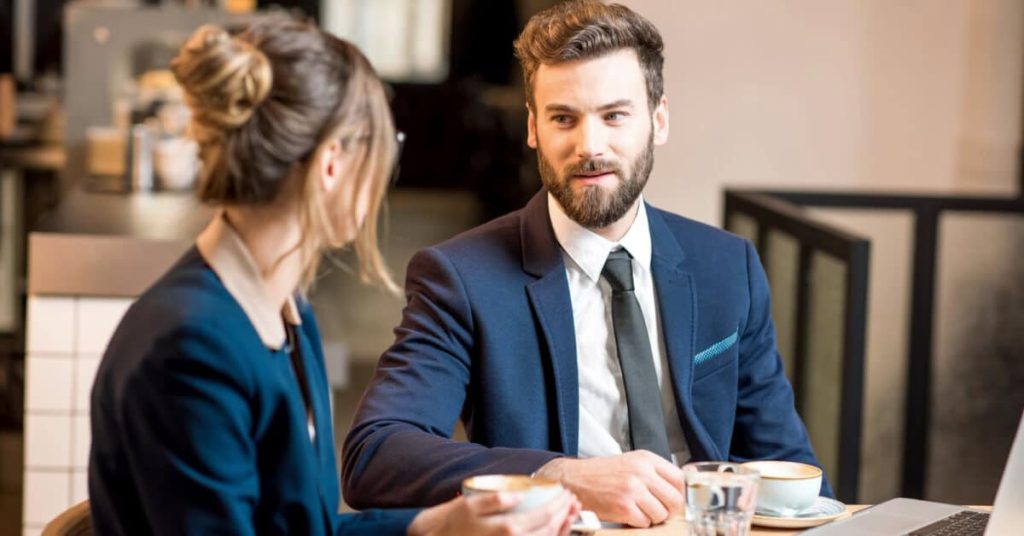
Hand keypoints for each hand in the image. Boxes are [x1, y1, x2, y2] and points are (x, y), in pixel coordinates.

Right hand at [407, 489, 579, 535]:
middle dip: (565, 514)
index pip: (544, 516)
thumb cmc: (451, 524)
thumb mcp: (469, 505)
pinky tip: (557, 528)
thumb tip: (520, 496)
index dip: (559, 504)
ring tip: (570, 512)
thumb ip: (496, 500)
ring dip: (563, 527)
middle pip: (550, 531)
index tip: (566, 492)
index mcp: (506, 530)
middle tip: (572, 499)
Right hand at [534, 450, 683, 526]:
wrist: (574, 480)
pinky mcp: (624, 507)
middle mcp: (641, 472)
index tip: (673, 500)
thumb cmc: (601, 473)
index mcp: (645, 459)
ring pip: (661, 514)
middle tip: (659, 510)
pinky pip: (645, 523)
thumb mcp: (631, 462)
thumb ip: (653, 472)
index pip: (679, 479)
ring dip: (652, 518)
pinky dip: (638, 523)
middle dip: (669, 510)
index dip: (679, 493)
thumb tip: (678, 486)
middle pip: (675, 499)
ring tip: (639, 511)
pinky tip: (627, 514)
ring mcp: (633, 490)